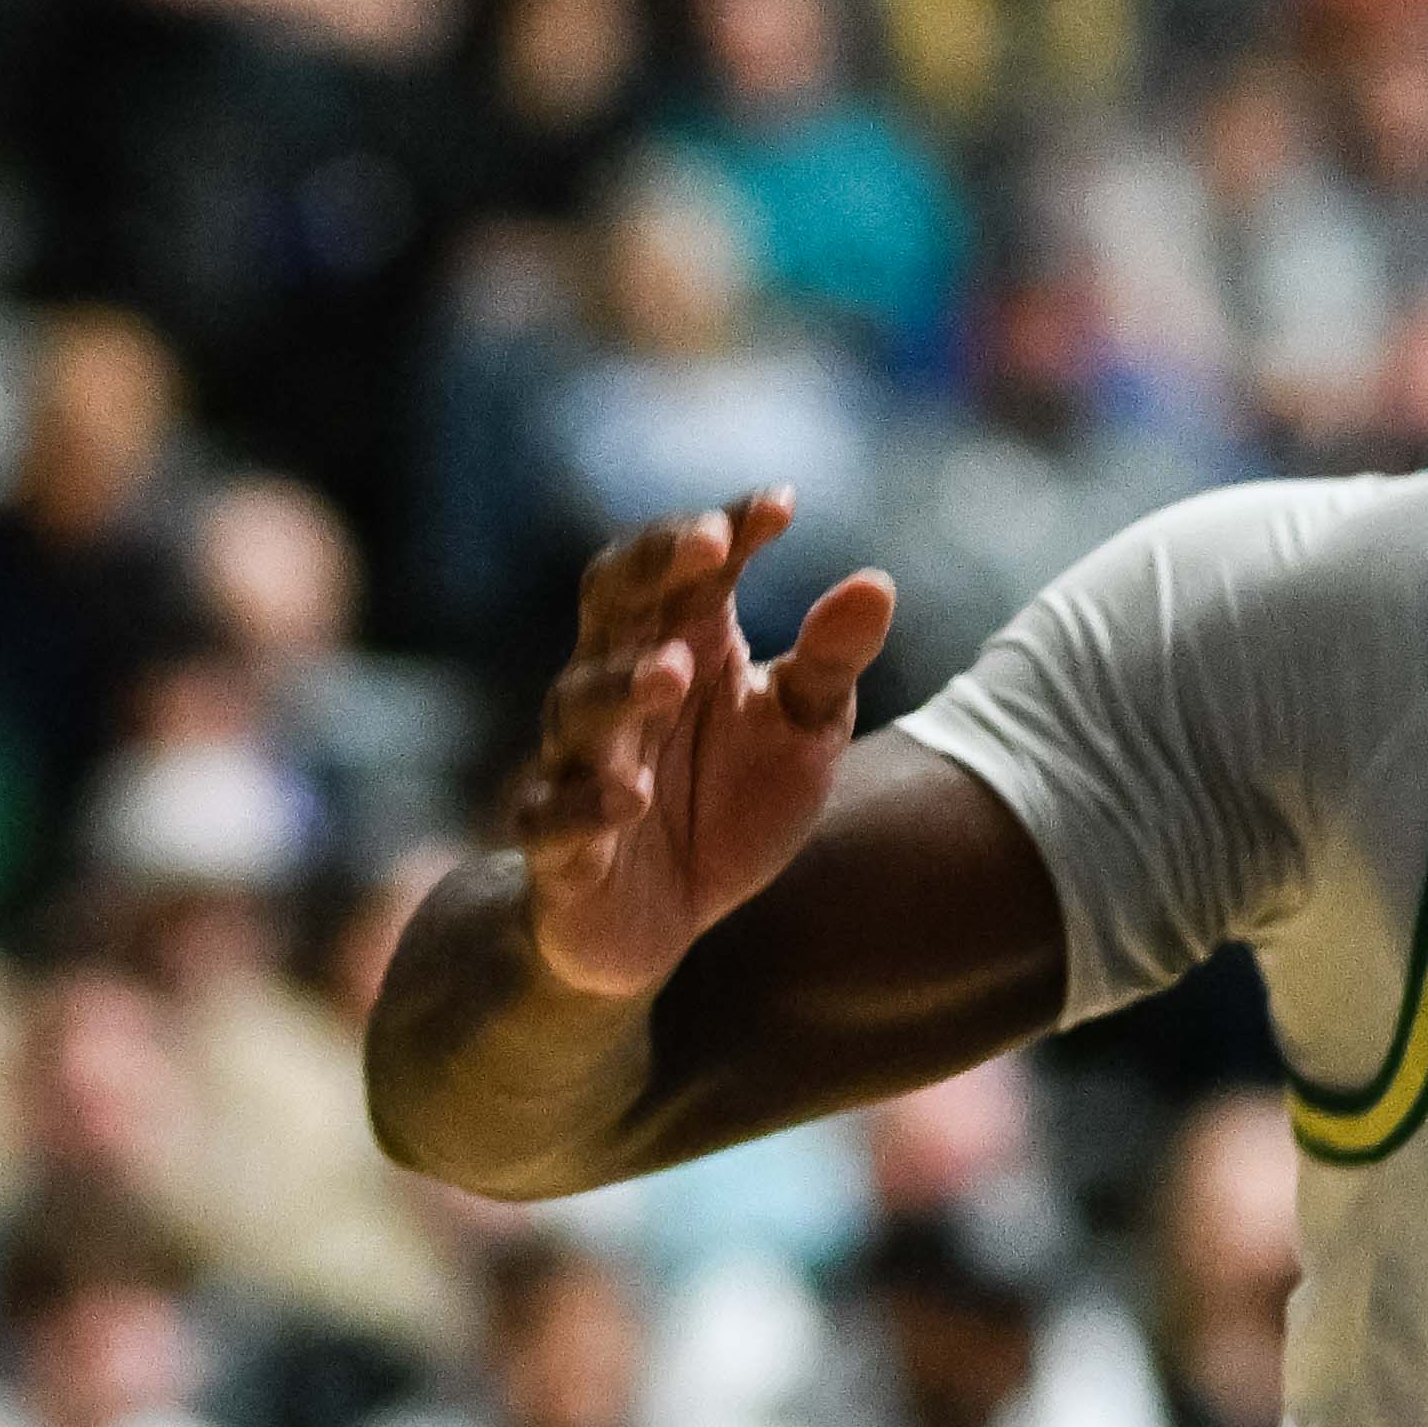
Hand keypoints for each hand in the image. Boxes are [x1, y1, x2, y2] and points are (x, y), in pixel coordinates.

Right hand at [499, 492, 896, 1006]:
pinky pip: (551, 818)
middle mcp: (618, 687)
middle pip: (613, 601)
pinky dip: (585, 806)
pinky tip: (630, 800)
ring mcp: (577, 763)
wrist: (659, 922)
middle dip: (654, 566)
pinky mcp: (556, 846)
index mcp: (682, 642)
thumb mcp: (802, 731)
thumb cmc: (729, 801)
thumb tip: (876, 583)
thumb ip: (831, 663)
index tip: (781, 504)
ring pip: (577, 706)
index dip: (728, 529)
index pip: (691, 568)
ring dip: (622, 685)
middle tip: (709, 544)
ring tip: (673, 672)